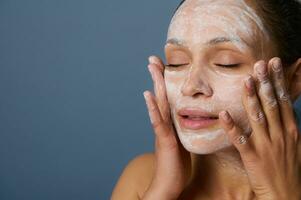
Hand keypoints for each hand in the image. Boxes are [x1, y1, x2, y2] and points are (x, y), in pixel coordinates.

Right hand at [142, 55, 190, 199]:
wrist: (168, 183)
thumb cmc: (176, 163)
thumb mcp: (181, 141)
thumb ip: (181, 129)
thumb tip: (187, 119)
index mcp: (171, 123)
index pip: (168, 98)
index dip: (166, 82)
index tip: (165, 65)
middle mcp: (164, 123)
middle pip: (162, 95)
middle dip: (158, 76)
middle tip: (153, 58)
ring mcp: (162, 131)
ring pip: (159, 103)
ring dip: (154, 84)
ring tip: (151, 67)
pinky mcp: (164, 140)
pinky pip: (158, 122)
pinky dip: (152, 108)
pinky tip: (148, 95)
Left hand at [219, 58, 299, 199]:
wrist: (287, 196)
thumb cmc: (288, 169)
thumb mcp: (293, 143)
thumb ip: (286, 125)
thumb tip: (282, 107)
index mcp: (290, 130)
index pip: (284, 100)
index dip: (278, 81)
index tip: (273, 64)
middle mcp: (280, 135)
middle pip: (272, 104)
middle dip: (266, 82)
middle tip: (259, 63)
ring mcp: (267, 146)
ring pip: (258, 118)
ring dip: (251, 98)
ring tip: (245, 80)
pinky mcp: (254, 158)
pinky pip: (241, 140)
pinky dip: (232, 127)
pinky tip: (223, 114)